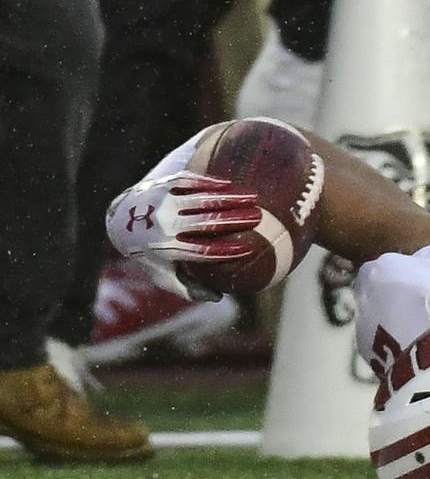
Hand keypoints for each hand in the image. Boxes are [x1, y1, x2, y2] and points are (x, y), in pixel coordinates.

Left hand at [106, 171, 261, 302]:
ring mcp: (165, 203)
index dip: (225, 250)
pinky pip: (190, 182)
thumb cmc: (152, 252)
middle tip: (258, 217)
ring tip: (254, 197)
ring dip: (229, 198)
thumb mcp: (164, 274)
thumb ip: (189, 288)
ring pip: (201, 200)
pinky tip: (229, 185)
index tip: (248, 249)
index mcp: (167, 250)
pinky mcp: (166, 185)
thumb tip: (218, 297)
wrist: (122, 221)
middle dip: (234, 220)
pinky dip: (209, 183)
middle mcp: (165, 226)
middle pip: (204, 222)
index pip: (200, 251)